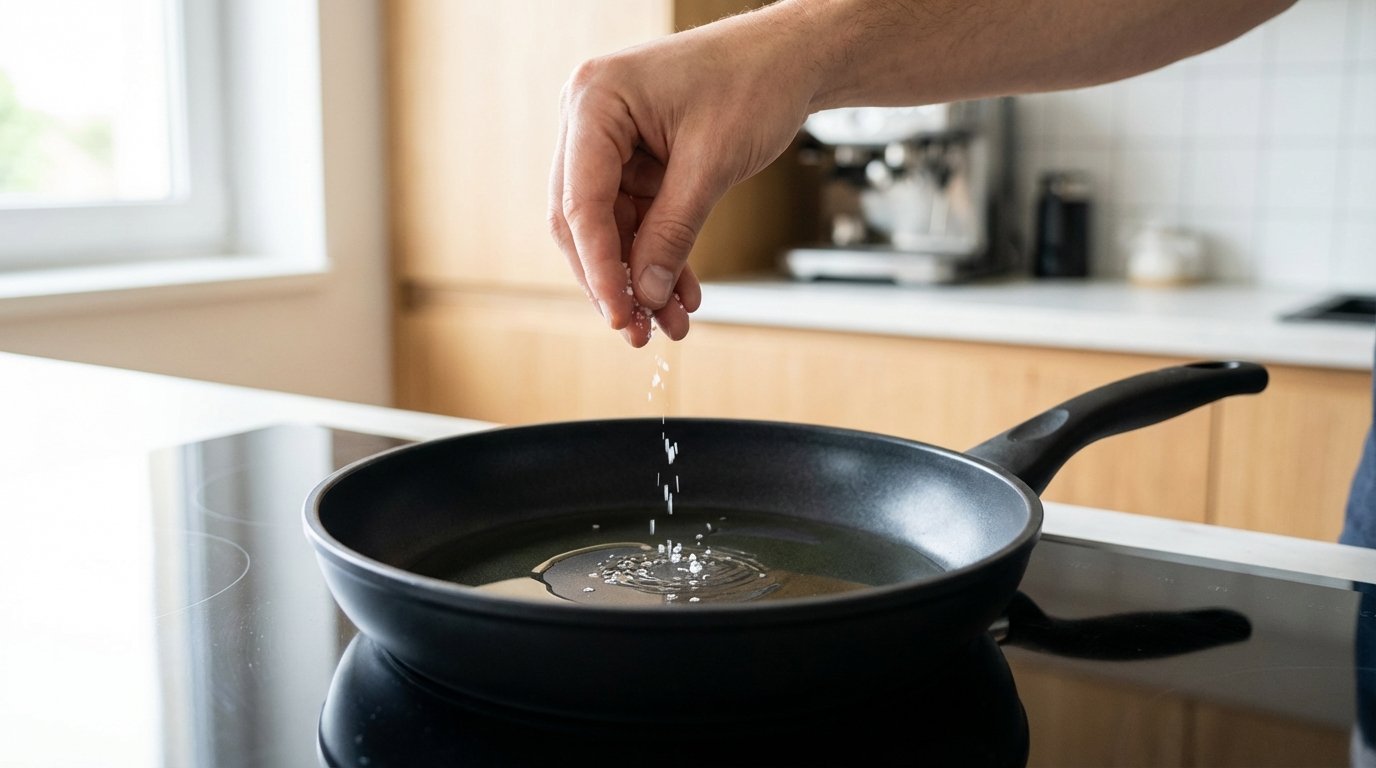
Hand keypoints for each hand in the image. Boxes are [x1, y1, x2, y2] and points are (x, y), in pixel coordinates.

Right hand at [548, 7, 816, 346]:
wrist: (792, 57)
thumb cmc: (756, 80)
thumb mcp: (713, 163)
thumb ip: (673, 231)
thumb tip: (648, 293)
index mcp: (594, 101)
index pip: (580, 202)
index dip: (599, 268)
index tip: (620, 315)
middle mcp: (590, 119)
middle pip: (583, 220)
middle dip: (615, 280)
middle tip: (639, 331)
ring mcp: (611, 140)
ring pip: (612, 229)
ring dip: (641, 277)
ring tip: (671, 322)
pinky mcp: (636, 159)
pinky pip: (638, 219)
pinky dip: (659, 255)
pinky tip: (680, 293)